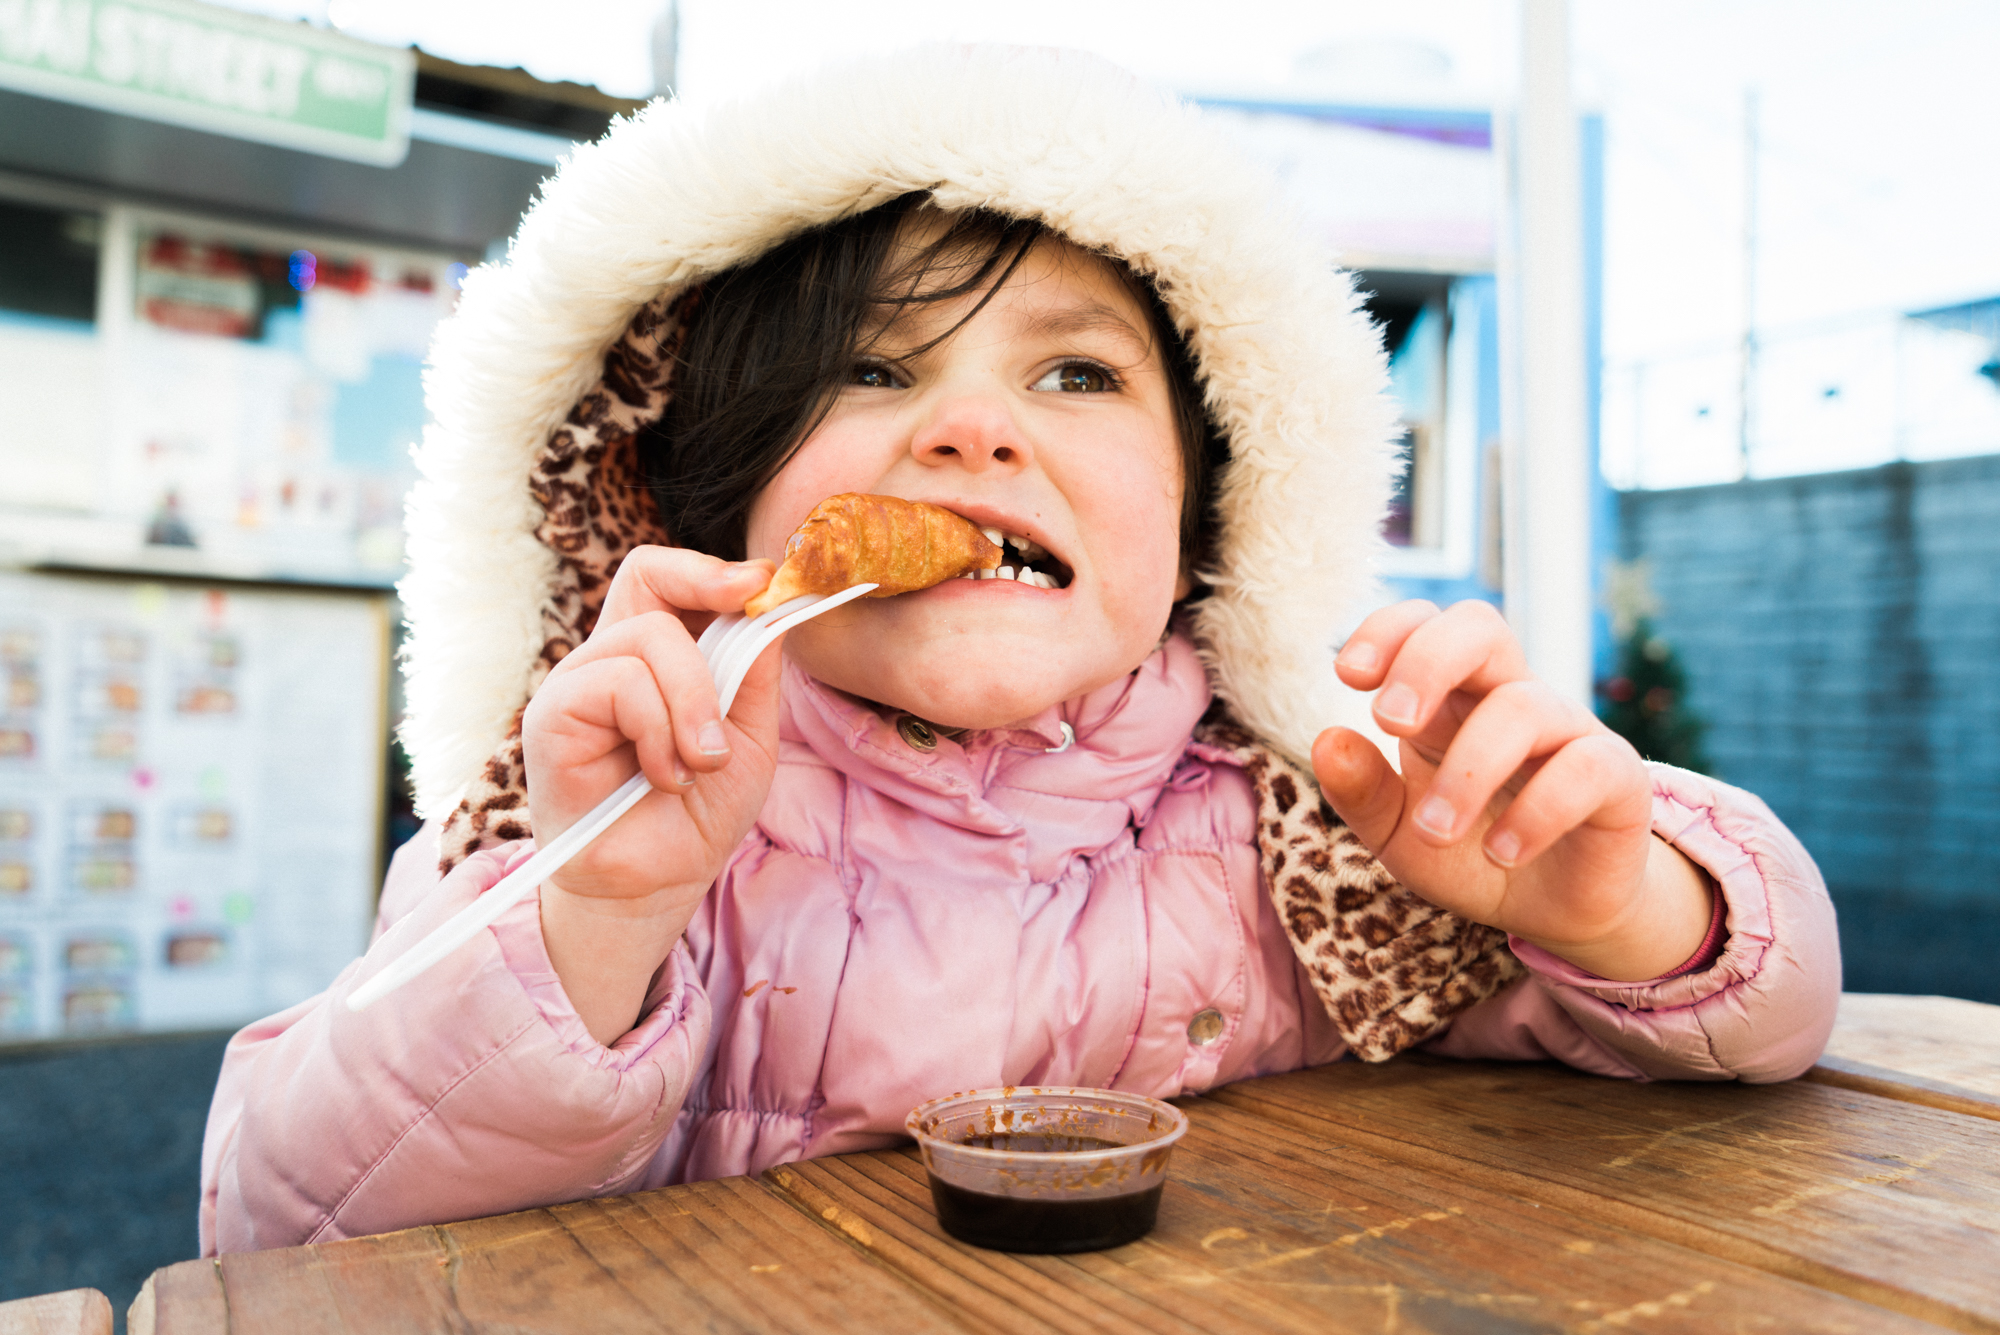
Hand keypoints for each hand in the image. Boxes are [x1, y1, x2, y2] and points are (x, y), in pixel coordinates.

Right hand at [520, 546, 778, 1041]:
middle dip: (708, 600)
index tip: (762, 581)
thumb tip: (766, 602)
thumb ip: (754, 669)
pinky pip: (619, 684)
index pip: (663, 576)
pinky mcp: (552, 715)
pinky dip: (659, 730)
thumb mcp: (748, 733)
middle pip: (647, 577)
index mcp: (653, 655)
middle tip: (744, 638)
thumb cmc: (696, 812)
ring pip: (650, 637)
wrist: (657, 883)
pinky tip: (660, 776)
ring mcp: (577, 682)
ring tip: (696, 763)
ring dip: (694, 703)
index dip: (708, 567)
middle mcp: (610, 657)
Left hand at [1310, 599, 1712, 980]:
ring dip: (1468, 770)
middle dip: (1427, 661)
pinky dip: (1538, 810)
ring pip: (1523, 706)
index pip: (1426, 625)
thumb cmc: (1469, 854)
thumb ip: (1361, 791)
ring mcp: (1567, 731)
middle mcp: (1510, 699)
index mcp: (1451, 700)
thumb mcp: (1397, 833)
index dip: (1388, 630)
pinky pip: (1586, 767)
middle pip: (1481, 628)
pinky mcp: (1617, 777)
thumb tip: (1326, 741)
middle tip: (1390, 722)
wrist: (1552, 913)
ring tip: (1436, 831)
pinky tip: (1501, 853)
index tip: (1348, 675)